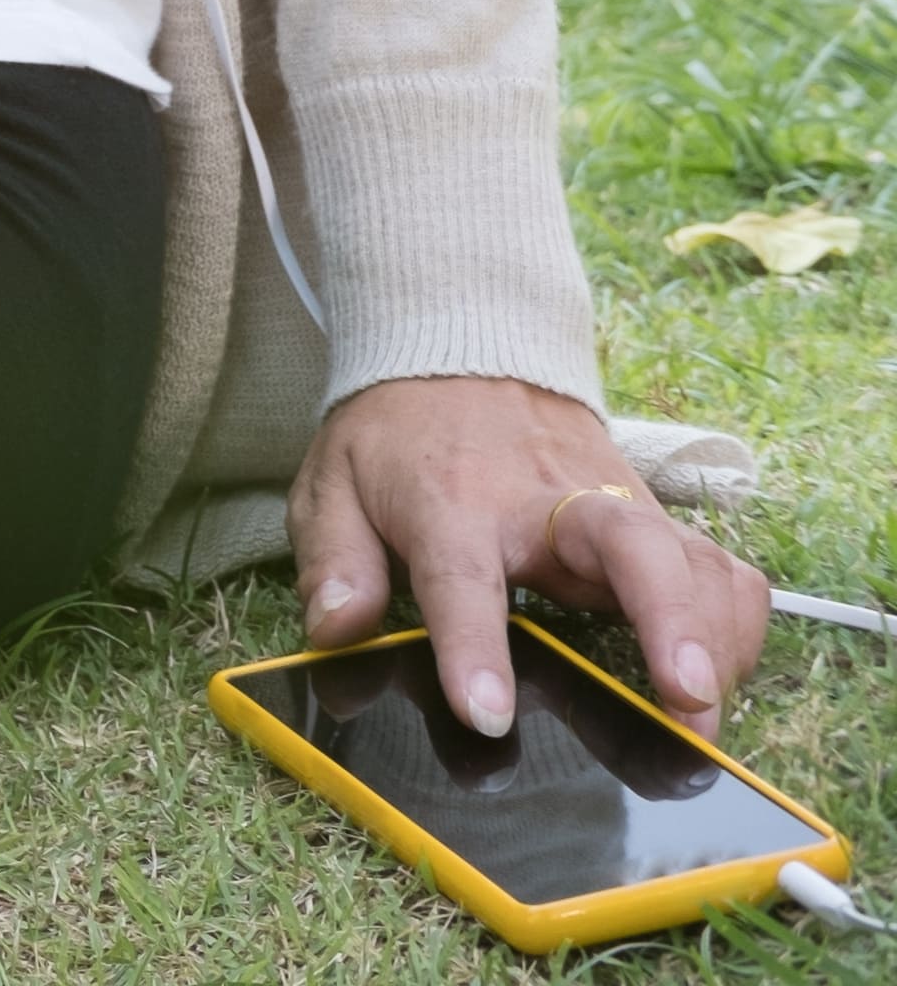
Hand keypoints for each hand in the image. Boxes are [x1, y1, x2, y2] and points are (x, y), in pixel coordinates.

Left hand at [298, 376, 768, 734]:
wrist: (459, 352)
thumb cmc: (394, 435)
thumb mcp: (332, 484)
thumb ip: (334, 562)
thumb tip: (338, 631)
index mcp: (452, 501)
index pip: (462, 576)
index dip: (473, 647)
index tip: (488, 715)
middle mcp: (547, 502)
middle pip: (632, 548)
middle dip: (671, 623)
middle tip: (688, 698)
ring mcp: (614, 506)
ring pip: (694, 561)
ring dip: (714, 637)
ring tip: (703, 715)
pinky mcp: (652, 517)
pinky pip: (719, 566)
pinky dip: (735, 620)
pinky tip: (719, 672)